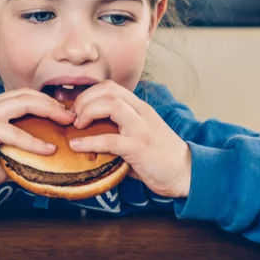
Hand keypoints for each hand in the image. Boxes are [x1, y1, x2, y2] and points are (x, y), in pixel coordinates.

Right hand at [0, 88, 74, 206]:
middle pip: (27, 94)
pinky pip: (15, 132)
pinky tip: (49, 150)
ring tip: (67, 122)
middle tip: (72, 115)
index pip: (24, 97)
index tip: (66, 114)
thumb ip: (23, 151)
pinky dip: (34, 141)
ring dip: (49, 111)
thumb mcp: (4, 157)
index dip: (46, 102)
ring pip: (24, 103)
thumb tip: (49, 158)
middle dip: (53, 102)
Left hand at [69, 81, 191, 197]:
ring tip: (77, 126)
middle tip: (74, 117)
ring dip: (87, 112)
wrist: (185, 172)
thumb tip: (86, 133)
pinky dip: (88, 142)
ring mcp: (141, 129)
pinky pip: (110, 140)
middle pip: (108, 90)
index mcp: (140, 108)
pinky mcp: (139, 148)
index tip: (77, 110)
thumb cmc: (159, 156)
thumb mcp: (139, 134)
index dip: (89, 94)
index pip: (111, 87)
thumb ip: (118, 129)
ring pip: (110, 105)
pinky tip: (76, 146)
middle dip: (84, 100)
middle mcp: (141, 113)